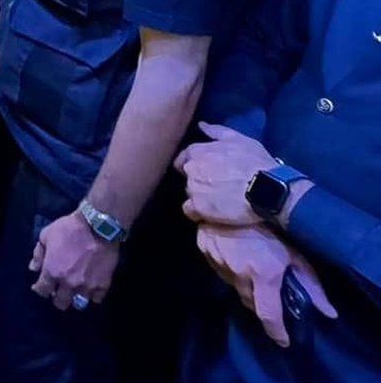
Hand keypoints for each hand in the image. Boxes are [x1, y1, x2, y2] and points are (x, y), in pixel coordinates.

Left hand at [30, 211, 119, 309]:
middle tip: (59, 290)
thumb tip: (33, 268)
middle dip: (57, 298)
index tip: (41, 286)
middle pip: (61, 303)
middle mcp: (68, 283)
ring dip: (75, 298)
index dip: (40, 289)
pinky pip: (96, 299)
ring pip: (79, 304)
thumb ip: (38, 254)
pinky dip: (92, 295)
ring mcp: (87, 286)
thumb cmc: (69, 228)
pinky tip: (90, 288)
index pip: (42, 291)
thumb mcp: (46, 235)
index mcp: (52, 272)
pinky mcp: (103, 285)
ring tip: (75, 291)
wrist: (98, 226)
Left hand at [175, 123, 277, 226]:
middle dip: (197, 180)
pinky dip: (197, 213)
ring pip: (189, 193)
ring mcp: (193, 188)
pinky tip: (211, 214)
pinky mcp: (198, 207)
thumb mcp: (239, 139)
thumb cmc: (256, 162)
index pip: (184, 157)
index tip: (205, 171)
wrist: (267, 190)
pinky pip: (190, 211)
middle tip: (216, 186)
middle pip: (187, 176)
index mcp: (197, 151)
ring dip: (200, 196)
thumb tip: (201, 125)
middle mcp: (190, 168)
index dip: (193, 164)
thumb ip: (216, 131)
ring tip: (218, 201)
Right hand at [195, 223, 336, 347]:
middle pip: (250, 303)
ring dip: (244, 284)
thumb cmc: (273, 223)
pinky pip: (219, 270)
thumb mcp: (295, 252)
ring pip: (233, 286)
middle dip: (261, 303)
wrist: (239, 192)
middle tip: (270, 293)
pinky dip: (229, 269)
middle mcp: (239, 273)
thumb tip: (328, 312)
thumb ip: (310, 284)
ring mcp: (219, 262)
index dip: (276, 331)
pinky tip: (236, 254)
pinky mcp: (204, 250)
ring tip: (252, 268)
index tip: (284, 340)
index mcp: (264, 274)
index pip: (268, 315)